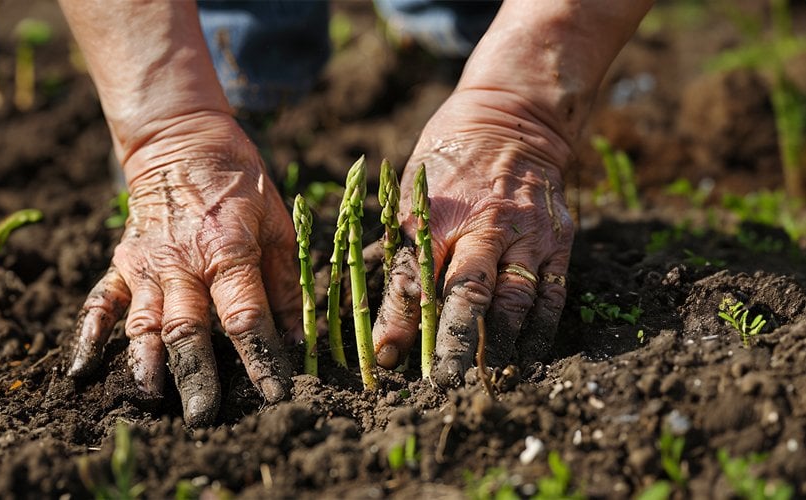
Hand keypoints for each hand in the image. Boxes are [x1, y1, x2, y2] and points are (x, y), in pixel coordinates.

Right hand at [67, 112, 300, 425]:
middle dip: (195, 378)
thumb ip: (286, 282)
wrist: (181, 139)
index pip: (246, 318)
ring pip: (142, 323)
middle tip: (204, 419)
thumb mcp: (277, 222)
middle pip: (188, 330)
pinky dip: (88, 336)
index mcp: (228, 253)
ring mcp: (146, 266)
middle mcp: (183, 264)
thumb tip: (300, 337)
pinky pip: (99, 302)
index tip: (275, 395)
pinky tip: (82, 371)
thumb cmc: (239, 182)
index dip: (261, 360)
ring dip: (143, 364)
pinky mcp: (121, 263)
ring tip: (147, 400)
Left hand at [372, 90, 573, 386]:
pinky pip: (552, 293)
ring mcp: (527, 233)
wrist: (514, 118)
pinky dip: (540, 329)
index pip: (415, 274)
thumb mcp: (413, 198)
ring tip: (488, 381)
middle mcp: (485, 225)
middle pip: (468, 291)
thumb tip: (383, 321)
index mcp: (440, 212)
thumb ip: (402, 258)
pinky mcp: (558, 239)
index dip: (399, 319)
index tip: (386, 358)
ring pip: (515, 298)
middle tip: (444, 382)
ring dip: (500, 344)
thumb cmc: (448, 162)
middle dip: (454, 341)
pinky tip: (527, 358)